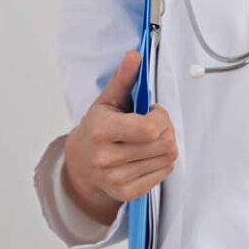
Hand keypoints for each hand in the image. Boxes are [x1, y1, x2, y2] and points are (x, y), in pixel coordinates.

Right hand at [63, 50, 177, 224]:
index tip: (153, 111)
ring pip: (167, 158)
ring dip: (166, 145)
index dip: (161, 117)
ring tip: (150, 140)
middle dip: (166, 129)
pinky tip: (148, 155)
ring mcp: (116, 179)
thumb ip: (123, 78)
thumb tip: (134, 55)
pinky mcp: (126, 193)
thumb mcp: (107, 100)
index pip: (150, 128)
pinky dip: (162, 162)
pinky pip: (164, 173)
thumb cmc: (97, 127)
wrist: (80, 163)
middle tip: (154, 125)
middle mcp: (106, 157)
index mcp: (100, 130)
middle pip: (164, 143)